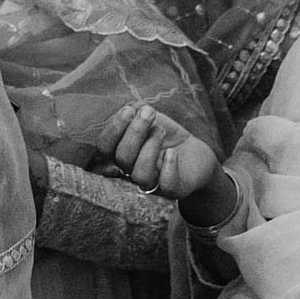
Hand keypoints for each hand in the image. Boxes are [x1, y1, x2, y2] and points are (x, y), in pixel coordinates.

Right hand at [98, 104, 220, 199]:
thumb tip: (130, 108)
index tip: (129, 110)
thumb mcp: (150, 118)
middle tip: (150, 113)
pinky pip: (166, 185)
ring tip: (161, 130)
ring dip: (149, 148)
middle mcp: (131, 172)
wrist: (195, 154)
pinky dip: (168, 167)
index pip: (104, 147)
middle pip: (122, 159)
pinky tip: (172, 152)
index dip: (113, 129)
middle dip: (135, 132)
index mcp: (119, 154)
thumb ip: (135, 112)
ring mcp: (151, 183)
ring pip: (140, 175)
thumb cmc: (166, 135)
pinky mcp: (173, 190)